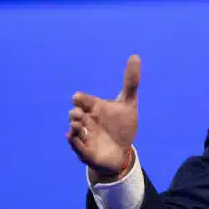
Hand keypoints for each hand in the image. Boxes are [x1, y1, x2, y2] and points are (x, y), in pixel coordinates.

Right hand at [67, 54, 140, 178]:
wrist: (123, 151)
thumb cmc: (122, 125)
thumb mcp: (128, 103)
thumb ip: (131, 81)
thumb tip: (135, 56)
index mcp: (94, 108)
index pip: (82, 100)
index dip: (80, 99)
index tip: (79, 98)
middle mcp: (86, 121)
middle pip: (74, 115)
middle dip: (75, 114)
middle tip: (80, 114)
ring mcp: (85, 137)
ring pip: (74, 131)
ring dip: (74, 128)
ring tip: (78, 126)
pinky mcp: (86, 152)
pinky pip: (77, 148)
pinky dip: (75, 143)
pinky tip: (73, 138)